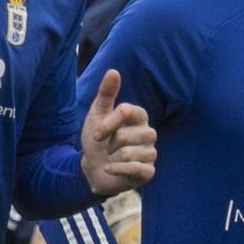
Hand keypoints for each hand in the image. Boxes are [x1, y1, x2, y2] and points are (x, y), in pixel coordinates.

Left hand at [81, 69, 157, 194]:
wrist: (93, 167)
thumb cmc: (98, 139)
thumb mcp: (98, 114)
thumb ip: (106, 93)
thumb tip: (113, 71)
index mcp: (140, 117)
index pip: (126, 111)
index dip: (107, 123)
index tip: (97, 134)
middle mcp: (149, 133)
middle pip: (125, 135)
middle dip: (109, 144)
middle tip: (108, 148)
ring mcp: (150, 153)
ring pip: (128, 153)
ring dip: (112, 158)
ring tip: (112, 158)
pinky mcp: (148, 172)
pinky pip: (134, 169)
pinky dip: (116, 169)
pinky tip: (110, 169)